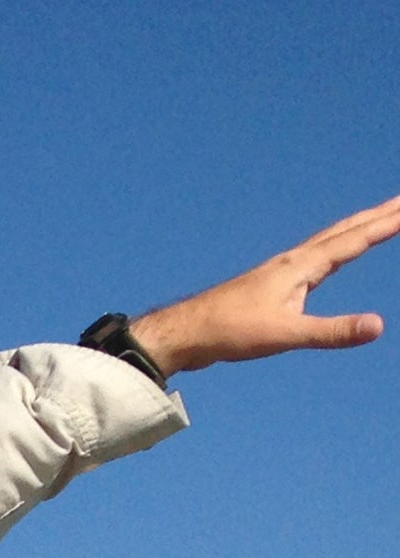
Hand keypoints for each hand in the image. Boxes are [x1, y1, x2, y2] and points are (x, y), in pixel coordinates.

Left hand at [131, 194, 397, 373]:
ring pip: (328, 241)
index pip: (354, 239)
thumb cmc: (229, 332)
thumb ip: (332, 332)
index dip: (386, 223)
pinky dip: (334, 247)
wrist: (184, 333)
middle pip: (344, 230)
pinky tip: (329, 258)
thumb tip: (377, 326)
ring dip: (357, 227)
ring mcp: (280, 271)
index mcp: (301, 266)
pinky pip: (313, 257)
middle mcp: (293, 261)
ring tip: (378, 219)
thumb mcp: (286, 334)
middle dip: (378, 215)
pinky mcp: (270, 285)